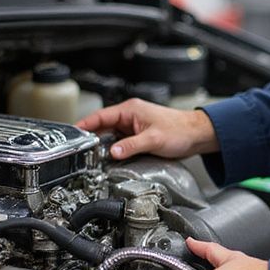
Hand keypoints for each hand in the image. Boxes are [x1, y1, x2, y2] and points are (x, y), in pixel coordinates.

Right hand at [76, 98, 217, 160]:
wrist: (196, 136)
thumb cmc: (180, 130)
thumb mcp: (153, 139)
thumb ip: (131, 146)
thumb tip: (113, 152)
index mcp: (130, 110)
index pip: (100, 116)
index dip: (85, 125)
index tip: (73, 134)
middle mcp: (130, 117)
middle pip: (103, 127)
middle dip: (93, 139)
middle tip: (82, 152)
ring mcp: (134, 127)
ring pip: (112, 137)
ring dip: (105, 146)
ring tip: (94, 157)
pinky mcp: (139, 137)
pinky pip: (122, 143)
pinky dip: (115, 151)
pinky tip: (111, 159)